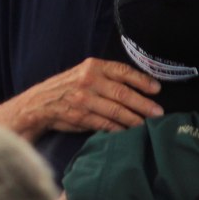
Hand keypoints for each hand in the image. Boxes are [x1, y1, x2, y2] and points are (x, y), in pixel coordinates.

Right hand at [17, 57, 162, 136]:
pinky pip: (106, 125)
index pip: (122, 71)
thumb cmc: (67, 88)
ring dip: (135, 120)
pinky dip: (120, 130)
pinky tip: (128, 132)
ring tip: (147, 125)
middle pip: (122, 93)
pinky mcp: (81, 116)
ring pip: (117, 111)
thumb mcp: (84, 73)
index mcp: (92, 67)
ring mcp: (84, 99)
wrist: (40, 103)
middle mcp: (89, 81)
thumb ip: (106, 77)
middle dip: (144, 104)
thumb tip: (137, 87)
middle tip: (158, 113)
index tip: (156, 89)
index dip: (142, 80)